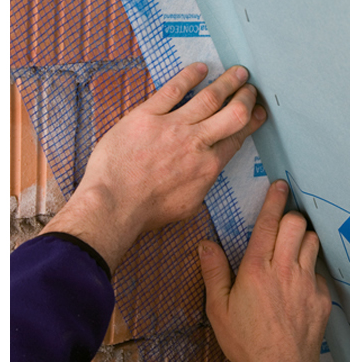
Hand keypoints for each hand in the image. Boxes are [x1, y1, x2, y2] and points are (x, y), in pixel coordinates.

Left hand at [41, 63, 265, 270]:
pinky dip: (189, 77)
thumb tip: (204, 172)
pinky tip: (199, 68)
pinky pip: (172, 90)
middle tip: (251, 87)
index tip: (259, 112)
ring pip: (209, 98)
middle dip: (246, 97)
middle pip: (232, 113)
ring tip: (237, 72)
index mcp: (208, 166)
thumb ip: (200, 183)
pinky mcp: (146, 116)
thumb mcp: (187, 205)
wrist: (113, 204)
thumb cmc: (145, 210)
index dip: (252, 122)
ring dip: (226, 83)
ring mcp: (172, 126)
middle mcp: (196, 143)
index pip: (237, 137)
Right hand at [199, 180, 331, 361]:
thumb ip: (213, 272)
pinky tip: (297, 280)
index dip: (274, 201)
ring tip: (290, 247)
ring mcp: (307, 284)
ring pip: (312, 243)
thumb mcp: (217, 307)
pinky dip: (310, 267)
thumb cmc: (245, 340)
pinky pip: (319, 271)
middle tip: (281, 221)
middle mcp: (285, 271)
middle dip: (290, 216)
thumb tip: (205, 245)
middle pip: (297, 226)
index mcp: (256, 269)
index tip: (279, 186)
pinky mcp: (321, 299)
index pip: (269, 225)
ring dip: (302, 238)